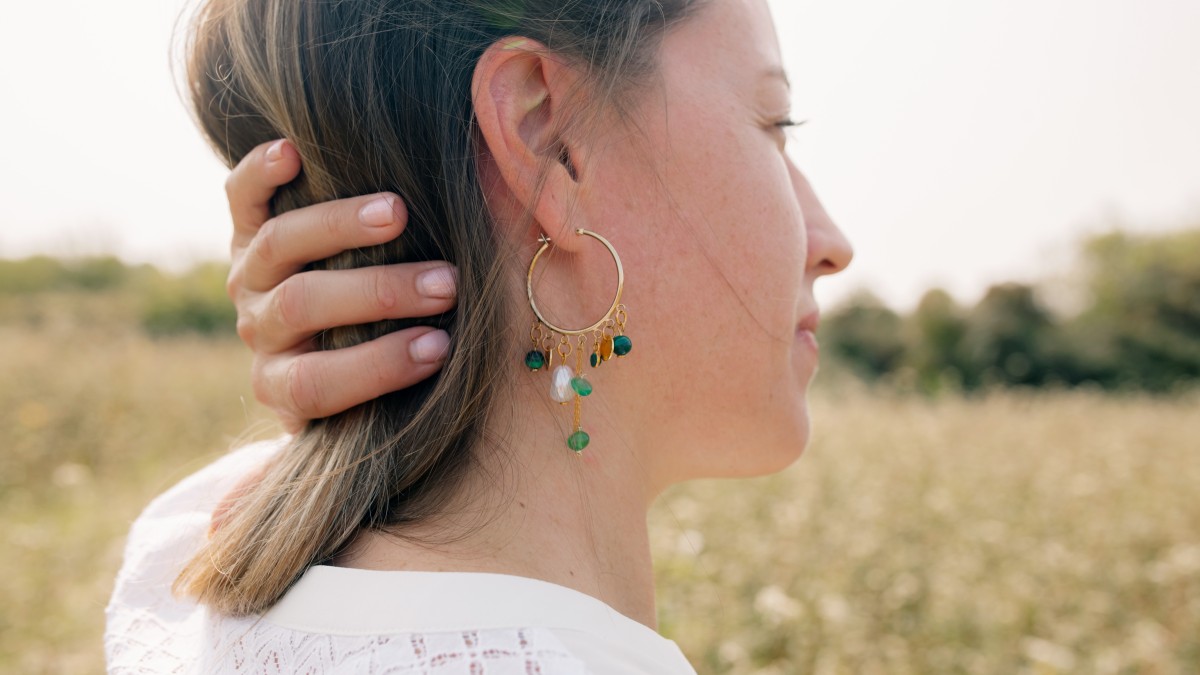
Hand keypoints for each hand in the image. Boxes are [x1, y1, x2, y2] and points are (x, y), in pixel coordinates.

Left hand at [225, 139, 455, 432]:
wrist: (324, 341)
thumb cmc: (380, 363)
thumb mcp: (388, 389)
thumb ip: (415, 367)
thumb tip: (482, 347)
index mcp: (284, 383)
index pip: (317, 383)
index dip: (377, 366)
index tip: (440, 349)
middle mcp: (261, 330)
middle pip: (302, 306)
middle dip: (378, 293)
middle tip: (445, 284)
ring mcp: (250, 278)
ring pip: (277, 247)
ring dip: (340, 227)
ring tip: (398, 214)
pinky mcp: (245, 230)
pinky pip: (241, 198)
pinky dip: (260, 173)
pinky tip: (291, 153)